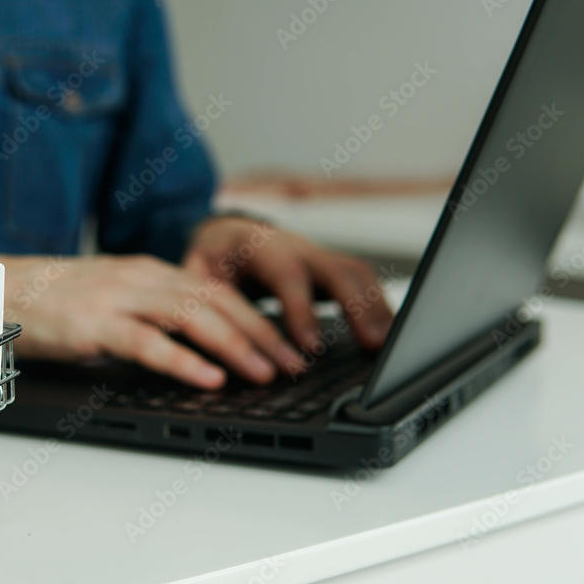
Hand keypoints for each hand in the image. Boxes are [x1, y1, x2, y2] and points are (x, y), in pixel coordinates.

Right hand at [0, 251, 306, 388]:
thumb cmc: (55, 300)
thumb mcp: (113, 298)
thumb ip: (153, 313)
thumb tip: (199, 342)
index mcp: (149, 271)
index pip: (217, 290)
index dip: (257, 317)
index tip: (285, 344)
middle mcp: (140, 278)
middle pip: (215, 300)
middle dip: (260, 332)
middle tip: (291, 362)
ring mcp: (117, 298)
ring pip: (190, 316)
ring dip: (234, 345)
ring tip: (263, 372)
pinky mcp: (93, 324)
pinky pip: (147, 342)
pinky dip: (183, 361)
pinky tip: (208, 378)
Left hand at [183, 215, 393, 357]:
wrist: (225, 236)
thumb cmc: (210, 262)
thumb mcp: (195, 277)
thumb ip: (204, 302)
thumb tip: (214, 344)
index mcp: (258, 246)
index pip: (287, 273)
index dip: (302, 309)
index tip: (311, 346)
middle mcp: (294, 246)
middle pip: (336, 268)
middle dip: (357, 306)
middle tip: (370, 345)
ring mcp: (317, 255)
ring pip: (356, 273)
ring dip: (375, 308)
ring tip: (386, 345)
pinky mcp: (330, 268)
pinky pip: (362, 282)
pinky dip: (379, 306)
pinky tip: (387, 335)